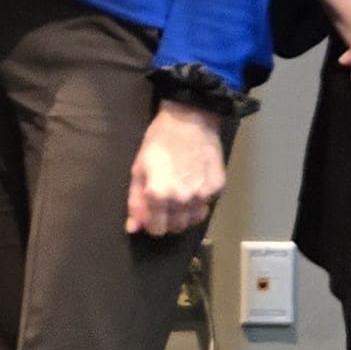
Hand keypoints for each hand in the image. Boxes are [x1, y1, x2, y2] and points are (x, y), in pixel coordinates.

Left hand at [127, 99, 230, 235]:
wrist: (189, 120)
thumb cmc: (158, 142)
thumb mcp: (139, 169)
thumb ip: (136, 201)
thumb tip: (133, 228)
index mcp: (158, 195)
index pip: (156, 229)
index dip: (151, 224)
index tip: (152, 214)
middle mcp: (181, 199)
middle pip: (175, 227)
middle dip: (167, 220)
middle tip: (164, 204)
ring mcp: (202, 195)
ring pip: (193, 220)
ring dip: (184, 214)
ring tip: (179, 196)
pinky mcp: (218, 188)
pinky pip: (206, 205)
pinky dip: (199, 202)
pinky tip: (194, 185)